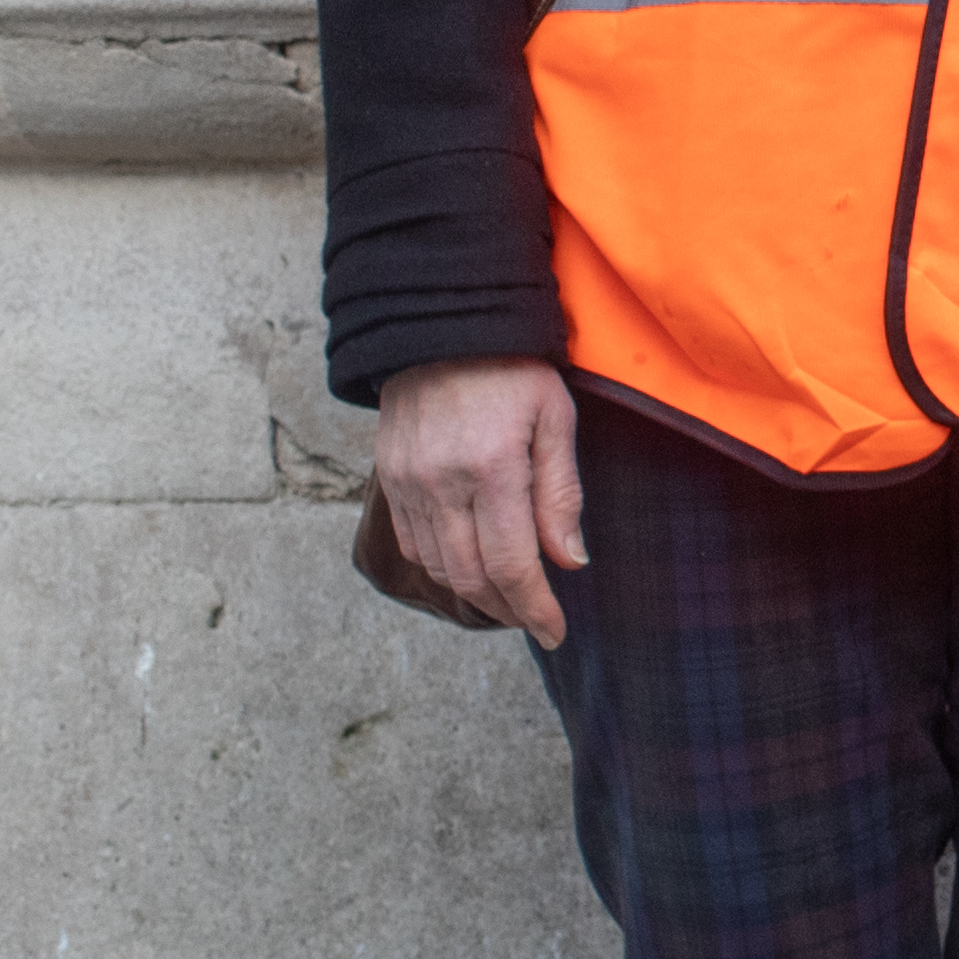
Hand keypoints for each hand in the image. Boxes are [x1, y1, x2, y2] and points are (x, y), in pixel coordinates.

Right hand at [376, 356, 586, 648]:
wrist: (439, 326)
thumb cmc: (512, 369)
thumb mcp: (555, 418)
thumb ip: (561, 493)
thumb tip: (570, 561)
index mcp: (491, 469)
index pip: (511, 564)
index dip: (534, 607)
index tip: (555, 632)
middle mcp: (440, 483)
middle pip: (471, 576)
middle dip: (507, 610)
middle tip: (537, 624)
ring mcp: (407, 482)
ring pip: (438, 566)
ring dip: (475, 594)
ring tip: (510, 602)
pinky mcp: (388, 477)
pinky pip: (412, 542)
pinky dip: (442, 566)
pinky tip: (470, 568)